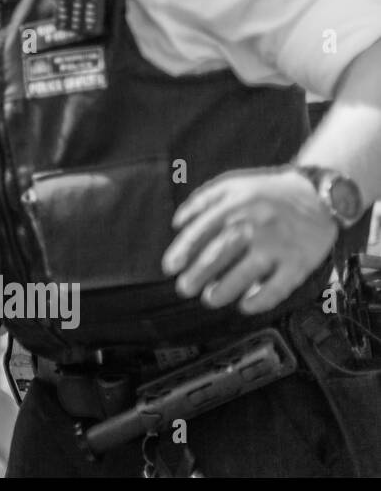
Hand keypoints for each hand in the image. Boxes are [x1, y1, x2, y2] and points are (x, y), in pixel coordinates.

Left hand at [162, 167, 336, 313]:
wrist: (320, 196)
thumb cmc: (268, 193)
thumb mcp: (233, 184)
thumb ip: (202, 200)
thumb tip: (177, 224)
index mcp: (236, 205)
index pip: (202, 230)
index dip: (183, 251)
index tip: (170, 267)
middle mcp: (256, 225)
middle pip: (220, 253)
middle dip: (198, 274)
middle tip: (184, 288)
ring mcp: (279, 245)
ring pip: (246, 272)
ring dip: (224, 290)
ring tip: (209, 299)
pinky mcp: (300, 263)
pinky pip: (279, 286)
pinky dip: (261, 299)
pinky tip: (245, 306)